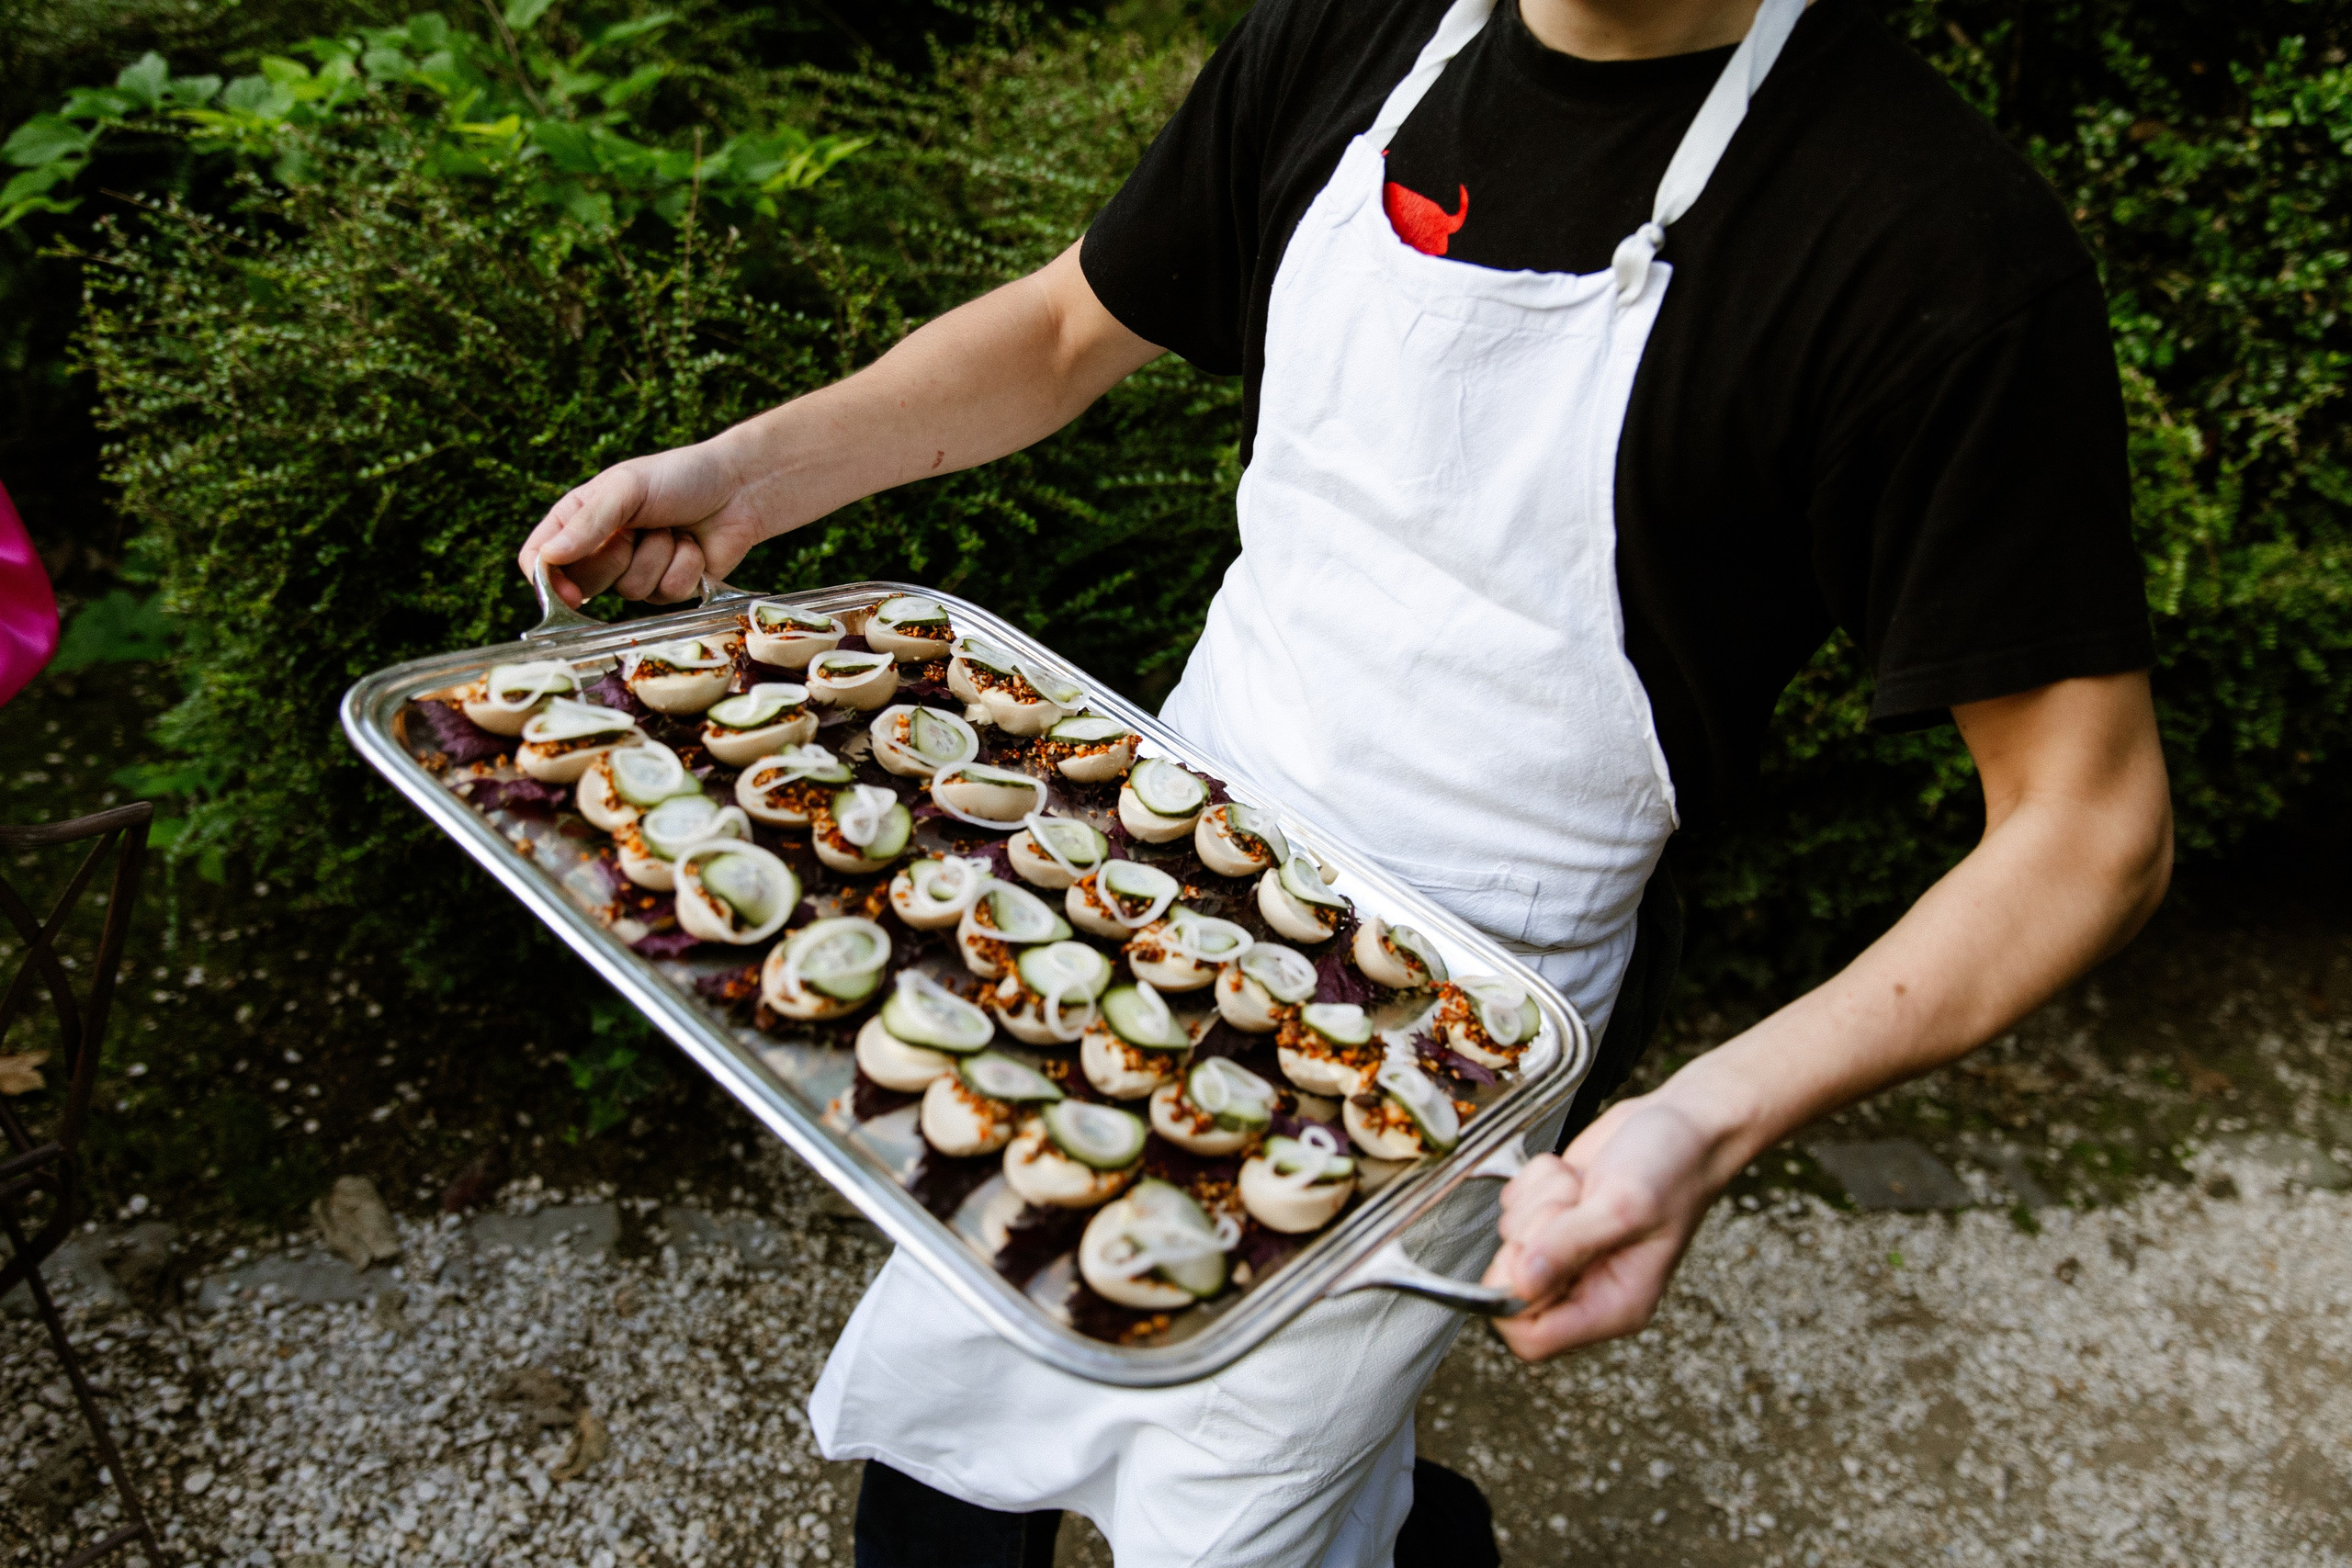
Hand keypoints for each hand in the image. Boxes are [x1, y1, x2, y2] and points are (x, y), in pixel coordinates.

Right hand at [518, 437, 769, 606]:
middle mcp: (601, 548)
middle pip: (581, 584)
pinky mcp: (668, 588)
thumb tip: (548, 557)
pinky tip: (694, 546)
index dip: (547, 580)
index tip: (566, 591)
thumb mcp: (627, 488)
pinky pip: (665, 595)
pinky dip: (684, 568)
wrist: (739, 489)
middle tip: (636, 530)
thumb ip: (588, 523)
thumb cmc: (680, 477)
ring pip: (629, 592)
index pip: (540, 559)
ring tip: (672, 530)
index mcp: (579, 519)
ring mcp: (635, 571)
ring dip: (658, 557)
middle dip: (615, 558)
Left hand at [1483, 1093, 1730, 1360]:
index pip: (1533, 1338)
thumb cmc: (1674, 1169)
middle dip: (1531, 1234)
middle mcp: (1585, 1284)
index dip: (1513, 1299)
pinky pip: (1511, 1203)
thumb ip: (1569, 1246)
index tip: (1530, 1249)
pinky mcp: (1552, 1215)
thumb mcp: (1623, 1207)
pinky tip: (1576, 1175)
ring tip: (1585, 1187)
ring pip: (1509, 1236)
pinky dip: (1535, 1180)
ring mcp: (1566, 1249)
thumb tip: (1522, 1283)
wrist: (1684, 1123)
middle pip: (1510, 1285)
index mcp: (1611, 1305)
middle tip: (1572, 1207)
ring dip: (1539, 1200)